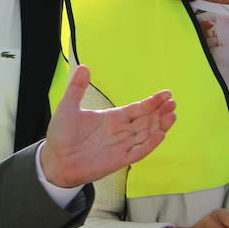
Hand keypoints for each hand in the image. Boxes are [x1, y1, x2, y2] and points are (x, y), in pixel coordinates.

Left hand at [39, 65, 175, 188]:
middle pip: (147, 120)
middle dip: (160, 112)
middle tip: (173, 103)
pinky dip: (150, 144)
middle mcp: (121, 131)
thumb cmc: (61, 135)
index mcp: (113, 118)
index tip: (166, 94)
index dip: (152, 102)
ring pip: (147, 135)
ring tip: (172, 115)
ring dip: (160, 126)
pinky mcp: (119, 160)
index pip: (138, 108)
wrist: (55, 160)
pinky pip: (139, 152)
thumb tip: (83, 67)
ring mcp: (122, 146)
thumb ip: (77, 88)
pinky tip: (160, 134)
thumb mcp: (68, 107)